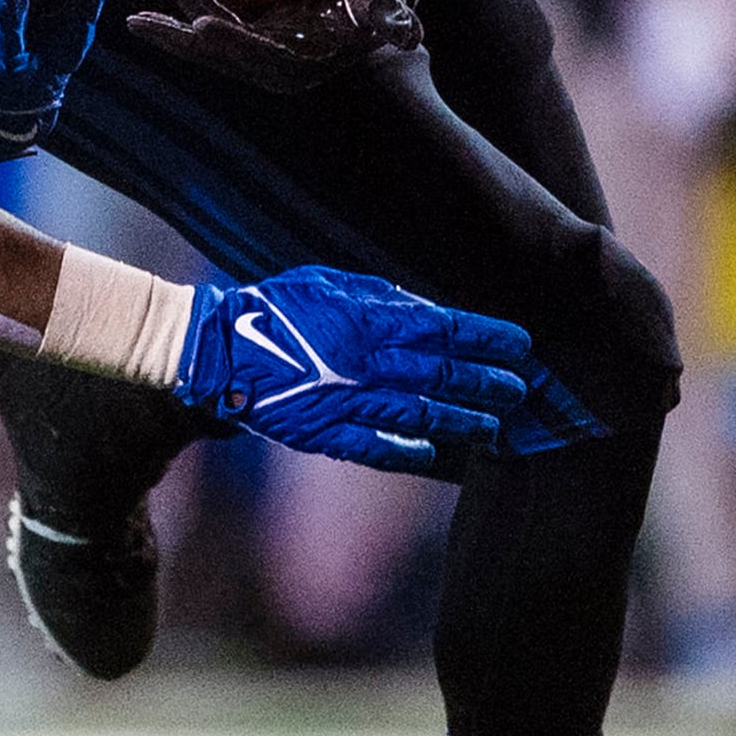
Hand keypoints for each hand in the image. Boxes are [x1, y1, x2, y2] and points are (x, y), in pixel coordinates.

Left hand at [124, 0, 419, 94]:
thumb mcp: (384, 2)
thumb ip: (391, 17)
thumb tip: (408, 32)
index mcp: (303, 60)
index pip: (264, 55)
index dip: (235, 42)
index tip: (205, 25)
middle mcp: (273, 62)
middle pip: (223, 54)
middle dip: (185, 40)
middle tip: (147, 23)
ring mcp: (255, 49)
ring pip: (206, 45)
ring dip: (171, 32)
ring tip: (135, 22)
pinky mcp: (243, 32)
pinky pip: (204, 29)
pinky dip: (176, 21)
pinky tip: (145, 16)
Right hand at [172, 267, 547, 472]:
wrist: (217, 351)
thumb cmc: (273, 309)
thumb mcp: (326, 282)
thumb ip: (376, 296)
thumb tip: (422, 309)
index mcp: (365, 319)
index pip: (442, 328)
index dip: (485, 338)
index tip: (519, 344)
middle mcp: (363, 362)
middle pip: (441, 374)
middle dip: (487, 382)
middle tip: (519, 389)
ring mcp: (346, 401)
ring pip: (419, 414)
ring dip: (462, 421)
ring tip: (494, 427)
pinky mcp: (325, 432)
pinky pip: (375, 447)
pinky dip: (407, 452)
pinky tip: (433, 453)